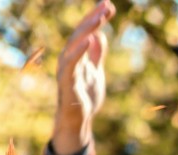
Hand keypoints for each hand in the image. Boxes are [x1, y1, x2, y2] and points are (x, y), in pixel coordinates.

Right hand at [53, 0, 114, 154]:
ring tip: (99, 18)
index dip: (96, 18)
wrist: (78, 120)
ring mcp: (67, 69)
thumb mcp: (95, 71)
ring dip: (87, 30)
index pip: (87, 31)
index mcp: (77, 54)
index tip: (109, 5)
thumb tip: (99, 35)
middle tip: (107, 6)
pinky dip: (79, 51)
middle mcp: (69, 58)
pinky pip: (72, 63)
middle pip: (81, 33)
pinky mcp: (67, 81)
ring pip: (75, 44)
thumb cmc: (84, 95)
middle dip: (93, 19)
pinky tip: (89, 39)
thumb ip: (96, 54)